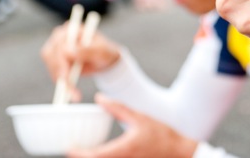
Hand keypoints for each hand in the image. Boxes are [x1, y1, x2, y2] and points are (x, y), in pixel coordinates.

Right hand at [41, 24, 121, 101]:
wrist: (105, 60)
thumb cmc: (105, 52)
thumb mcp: (101, 51)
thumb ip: (87, 50)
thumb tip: (68, 52)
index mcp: (72, 29)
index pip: (60, 44)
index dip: (61, 62)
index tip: (66, 77)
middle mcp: (61, 36)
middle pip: (51, 55)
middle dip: (60, 74)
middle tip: (70, 91)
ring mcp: (56, 48)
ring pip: (51, 66)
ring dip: (60, 81)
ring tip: (74, 94)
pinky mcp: (55, 60)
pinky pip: (53, 72)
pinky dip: (61, 83)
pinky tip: (71, 92)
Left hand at [67, 94, 197, 157]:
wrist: (179, 152)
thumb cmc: (161, 134)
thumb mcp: (140, 117)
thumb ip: (118, 109)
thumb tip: (99, 98)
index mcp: (124, 149)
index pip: (95, 156)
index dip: (79, 154)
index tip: (69, 148)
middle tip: (73, 150)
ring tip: (84, 152)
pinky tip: (100, 155)